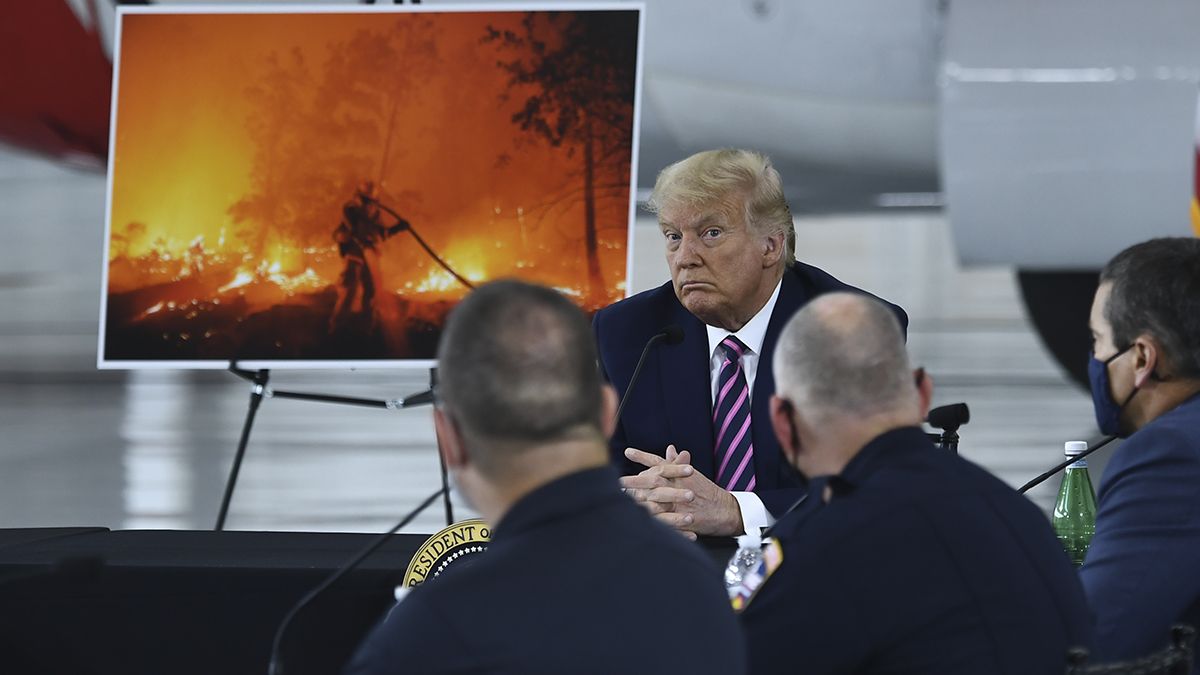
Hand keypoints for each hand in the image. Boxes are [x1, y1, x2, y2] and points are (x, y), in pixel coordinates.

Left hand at [620, 446, 743, 538]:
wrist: (725, 510)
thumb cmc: (708, 492)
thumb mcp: (693, 475)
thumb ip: (678, 463)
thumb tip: (670, 449)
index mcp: (679, 473)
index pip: (658, 462)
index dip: (642, 456)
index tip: (627, 452)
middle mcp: (677, 484)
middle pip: (651, 479)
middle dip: (633, 479)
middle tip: (618, 480)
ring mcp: (678, 501)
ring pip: (653, 498)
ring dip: (637, 499)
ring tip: (622, 500)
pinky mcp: (680, 517)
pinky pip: (662, 518)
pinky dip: (650, 518)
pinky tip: (638, 518)